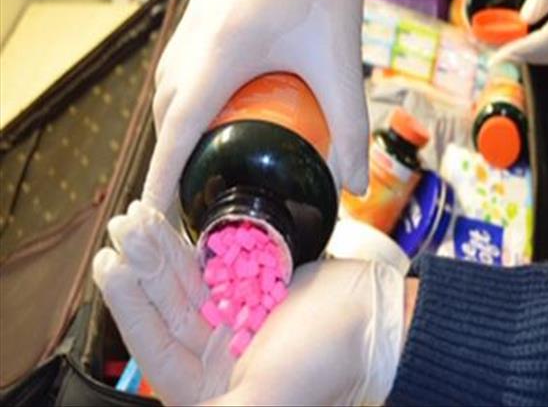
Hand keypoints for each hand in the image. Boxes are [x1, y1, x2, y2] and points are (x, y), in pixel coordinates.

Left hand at [93, 202, 404, 404]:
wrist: (378, 322)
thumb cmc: (327, 363)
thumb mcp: (265, 397)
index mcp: (212, 389)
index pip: (156, 347)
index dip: (128, 305)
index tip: (110, 263)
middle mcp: (217, 359)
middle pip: (168, 309)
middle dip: (144, 267)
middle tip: (124, 227)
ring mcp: (235, 323)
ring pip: (187, 283)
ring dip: (162, 251)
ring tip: (139, 218)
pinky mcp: (252, 293)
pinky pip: (213, 268)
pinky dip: (193, 246)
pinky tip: (174, 225)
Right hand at [143, 0, 369, 212]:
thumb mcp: (340, 66)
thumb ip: (349, 127)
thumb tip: (353, 185)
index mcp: (222, 54)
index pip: (179, 130)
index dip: (162, 176)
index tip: (152, 214)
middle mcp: (194, 41)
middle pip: (167, 114)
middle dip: (171, 159)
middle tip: (189, 195)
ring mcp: (192, 24)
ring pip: (167, 89)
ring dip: (176, 127)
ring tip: (201, 159)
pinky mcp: (200, 14)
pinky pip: (178, 66)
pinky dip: (184, 98)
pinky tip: (212, 109)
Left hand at [490, 0, 547, 66]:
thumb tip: (524, 20)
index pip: (542, 43)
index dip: (516, 51)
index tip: (495, 58)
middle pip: (540, 55)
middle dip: (513, 54)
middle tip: (488, 50)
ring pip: (543, 59)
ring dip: (520, 54)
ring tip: (498, 47)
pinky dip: (531, 52)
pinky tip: (518, 46)